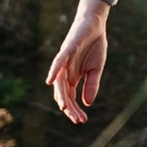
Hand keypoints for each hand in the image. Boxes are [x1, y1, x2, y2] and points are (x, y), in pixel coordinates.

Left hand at [49, 1, 108, 123]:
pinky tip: (50, 81)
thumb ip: (91, 85)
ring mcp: (64, 61)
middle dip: (70, 108)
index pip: (70, 98)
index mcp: (73, 77)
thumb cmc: (94, 46)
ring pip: (59, 82)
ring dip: (62, 95)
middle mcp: (65, 72)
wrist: (95, 25)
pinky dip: (54, 71)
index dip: (75, 109)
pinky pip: (58, 62)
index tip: (82, 121)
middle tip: (77, 120)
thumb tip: (87, 103)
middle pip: (63, 94)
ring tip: (65, 108)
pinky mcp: (67, 49)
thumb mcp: (96, 69)